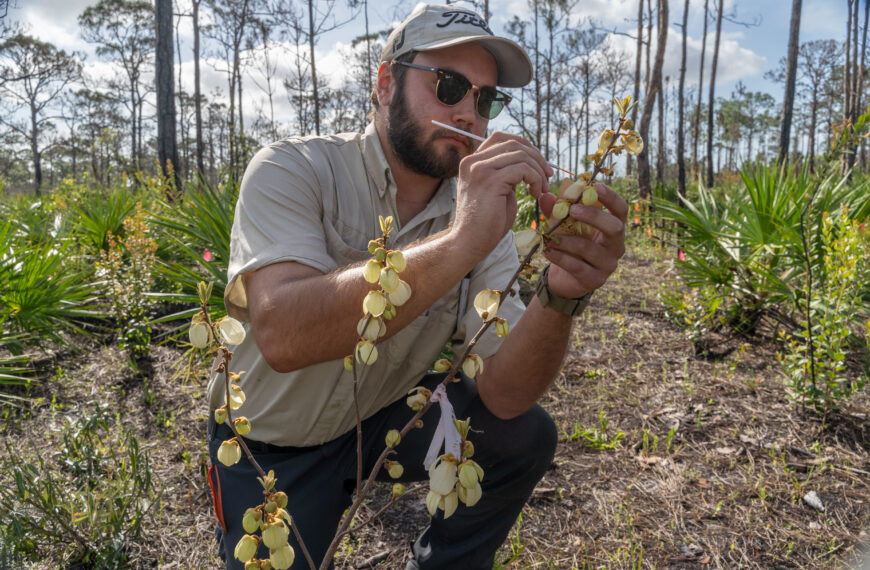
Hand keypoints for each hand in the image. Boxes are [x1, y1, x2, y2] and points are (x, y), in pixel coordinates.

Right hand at [452, 132, 552, 257]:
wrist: (469, 243)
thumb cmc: (486, 222)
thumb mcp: (497, 190)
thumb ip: (506, 173)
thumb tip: (529, 161)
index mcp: (472, 162)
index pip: (501, 138)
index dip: (524, 146)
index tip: (538, 163)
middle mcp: (473, 161)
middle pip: (514, 143)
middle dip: (537, 158)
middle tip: (547, 176)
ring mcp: (480, 170)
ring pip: (521, 155)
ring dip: (538, 171)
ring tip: (541, 190)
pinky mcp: (491, 181)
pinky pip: (523, 169)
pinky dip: (535, 179)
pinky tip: (535, 194)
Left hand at [537, 183, 626, 297]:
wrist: (565, 279)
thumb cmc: (570, 247)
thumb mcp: (564, 227)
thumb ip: (556, 211)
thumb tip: (545, 196)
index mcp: (614, 229)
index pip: (621, 210)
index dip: (612, 197)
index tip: (597, 186)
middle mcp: (616, 246)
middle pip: (614, 228)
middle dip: (593, 216)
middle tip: (572, 210)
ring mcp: (608, 265)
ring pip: (590, 249)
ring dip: (567, 241)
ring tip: (549, 237)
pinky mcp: (595, 280)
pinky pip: (577, 266)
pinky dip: (560, 257)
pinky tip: (547, 251)